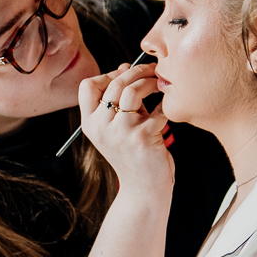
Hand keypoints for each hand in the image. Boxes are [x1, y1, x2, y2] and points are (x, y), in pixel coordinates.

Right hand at [78, 62, 175, 194]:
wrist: (143, 189)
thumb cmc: (134, 154)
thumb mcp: (118, 127)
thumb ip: (120, 100)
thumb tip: (125, 67)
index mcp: (90, 123)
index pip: (88, 86)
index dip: (108, 74)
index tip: (126, 73)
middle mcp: (101, 127)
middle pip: (114, 83)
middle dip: (136, 71)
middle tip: (152, 70)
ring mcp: (120, 132)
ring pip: (132, 91)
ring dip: (150, 82)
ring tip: (160, 83)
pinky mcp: (142, 138)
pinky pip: (157, 110)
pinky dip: (166, 105)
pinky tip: (169, 107)